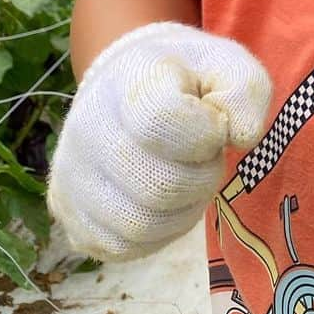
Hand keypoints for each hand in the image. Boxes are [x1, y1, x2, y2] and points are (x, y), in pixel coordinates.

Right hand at [47, 20, 271, 261]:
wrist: (126, 86)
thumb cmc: (186, 80)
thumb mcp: (227, 65)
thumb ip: (245, 91)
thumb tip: (243, 136)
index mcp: (129, 79)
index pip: (163, 121)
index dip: (208, 131)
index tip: (214, 123)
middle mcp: (88, 126)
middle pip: (160, 185)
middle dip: (202, 177)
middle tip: (205, 157)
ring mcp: (71, 173)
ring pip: (141, 225)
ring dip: (183, 210)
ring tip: (186, 178)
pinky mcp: (68, 212)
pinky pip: (122, 247)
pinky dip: (157, 235)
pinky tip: (165, 204)